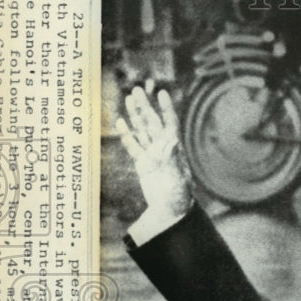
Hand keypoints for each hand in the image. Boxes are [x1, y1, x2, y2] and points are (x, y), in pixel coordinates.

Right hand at [116, 85, 193, 220]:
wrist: (170, 211)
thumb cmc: (179, 196)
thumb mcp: (177, 178)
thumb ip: (172, 159)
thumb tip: (171, 140)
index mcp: (174, 149)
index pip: (170, 123)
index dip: (166, 108)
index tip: (162, 93)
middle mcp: (163, 148)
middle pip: (152, 123)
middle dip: (145, 106)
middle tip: (136, 89)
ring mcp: (152, 155)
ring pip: (142, 131)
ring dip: (135, 115)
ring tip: (129, 98)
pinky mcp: (142, 164)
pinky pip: (133, 146)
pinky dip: (126, 134)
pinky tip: (121, 122)